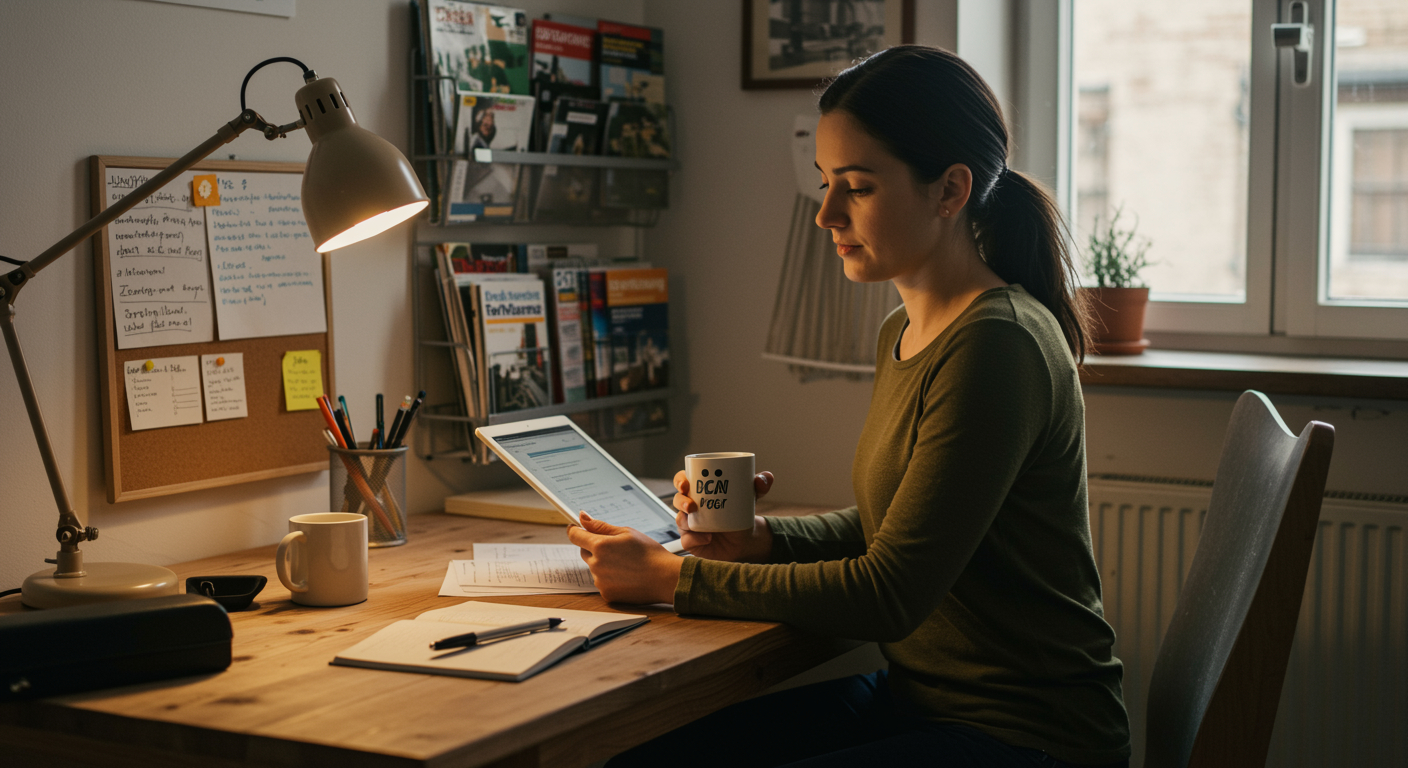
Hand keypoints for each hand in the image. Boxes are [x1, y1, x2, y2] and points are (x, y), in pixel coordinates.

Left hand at [567, 512, 682, 604]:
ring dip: (603, 564)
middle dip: (594, 548)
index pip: (575, 536)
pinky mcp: (606, 594)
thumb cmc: (649, 553)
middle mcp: (596, 564)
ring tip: (626, 564)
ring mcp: (600, 581)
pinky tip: (627, 576)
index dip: (574, 530)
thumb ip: (600, 526)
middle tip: (616, 548)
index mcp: (600, 546)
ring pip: (594, 568)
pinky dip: (610, 578)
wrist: (665, 578)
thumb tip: (582, 517)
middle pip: (584, 552)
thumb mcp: (626, 533)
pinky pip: (602, 582)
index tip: (576, 528)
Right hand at [671, 470, 774, 562]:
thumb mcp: (752, 497)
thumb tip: (764, 478)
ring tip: (701, 523)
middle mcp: (691, 507)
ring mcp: (690, 525)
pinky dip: (694, 539)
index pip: (683, 481)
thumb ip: (760, 485)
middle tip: (692, 504)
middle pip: (677, 500)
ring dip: (685, 520)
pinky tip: (706, 538)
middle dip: (681, 500)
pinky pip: (687, 540)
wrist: (746, 539)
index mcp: (700, 491)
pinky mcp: (693, 542)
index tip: (686, 483)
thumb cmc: (742, 513)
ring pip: (679, 520)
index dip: (680, 480)